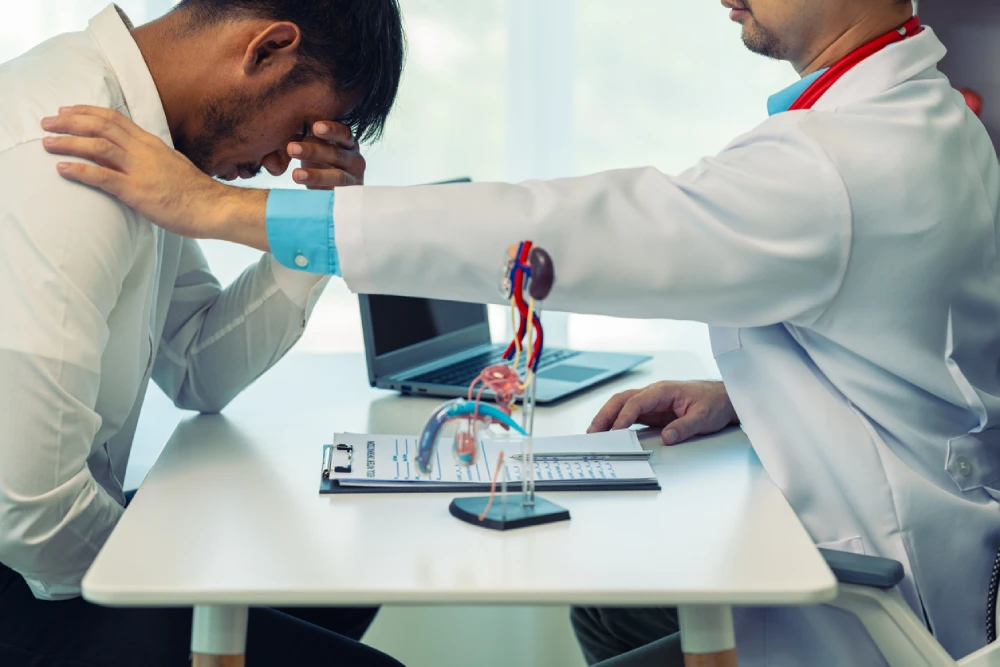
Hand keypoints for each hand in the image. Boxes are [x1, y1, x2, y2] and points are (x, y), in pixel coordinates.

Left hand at [41, 106, 267, 249]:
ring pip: (97, 146)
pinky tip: (62, 168)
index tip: (69, 111)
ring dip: (68, 142)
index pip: (115, 119)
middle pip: (101, 126)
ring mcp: (140, 170)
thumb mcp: (174, 167)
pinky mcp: (137, 191)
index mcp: (152, 144)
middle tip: (48, 122)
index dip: (88, 112)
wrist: (215, 208)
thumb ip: (153, 160)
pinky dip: (79, 170)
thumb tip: (138, 162)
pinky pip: (102, 177)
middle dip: (70, 122)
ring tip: (47, 142)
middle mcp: (144, 151)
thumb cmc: (197, 193)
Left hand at [287, 121, 365, 188]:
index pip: (343, 133)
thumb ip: (304, 143)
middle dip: (314, 151)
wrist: (336, 192)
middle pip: (337, 154)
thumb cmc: (321, 164)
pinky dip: (324, 193)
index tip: (315, 128)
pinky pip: (338, 195)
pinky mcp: (350, 197)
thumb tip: (281, 148)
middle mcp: (355, 159)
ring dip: (316, 175)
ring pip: (338, 176)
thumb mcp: (315, 150)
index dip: (331, 130)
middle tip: (291, 148)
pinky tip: (309, 192)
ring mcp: (354, 179)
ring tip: (295, 175)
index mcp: (348, 143)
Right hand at [588, 381, 738, 444]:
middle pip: (622, 400)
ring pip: (622, 406)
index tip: (616, 430)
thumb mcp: (704, 417)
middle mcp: (653, 394)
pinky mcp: (652, 411)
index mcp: (663, 390)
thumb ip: (684, 427)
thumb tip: (666, 437)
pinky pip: (629, 414)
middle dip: (605, 415)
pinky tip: (609, 433)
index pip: (637, 401)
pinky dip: (616, 422)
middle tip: (594, 432)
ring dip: (607, 418)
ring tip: (594, 433)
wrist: (723, 399)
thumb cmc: (714, 402)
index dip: (625, 416)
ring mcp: (651, 402)